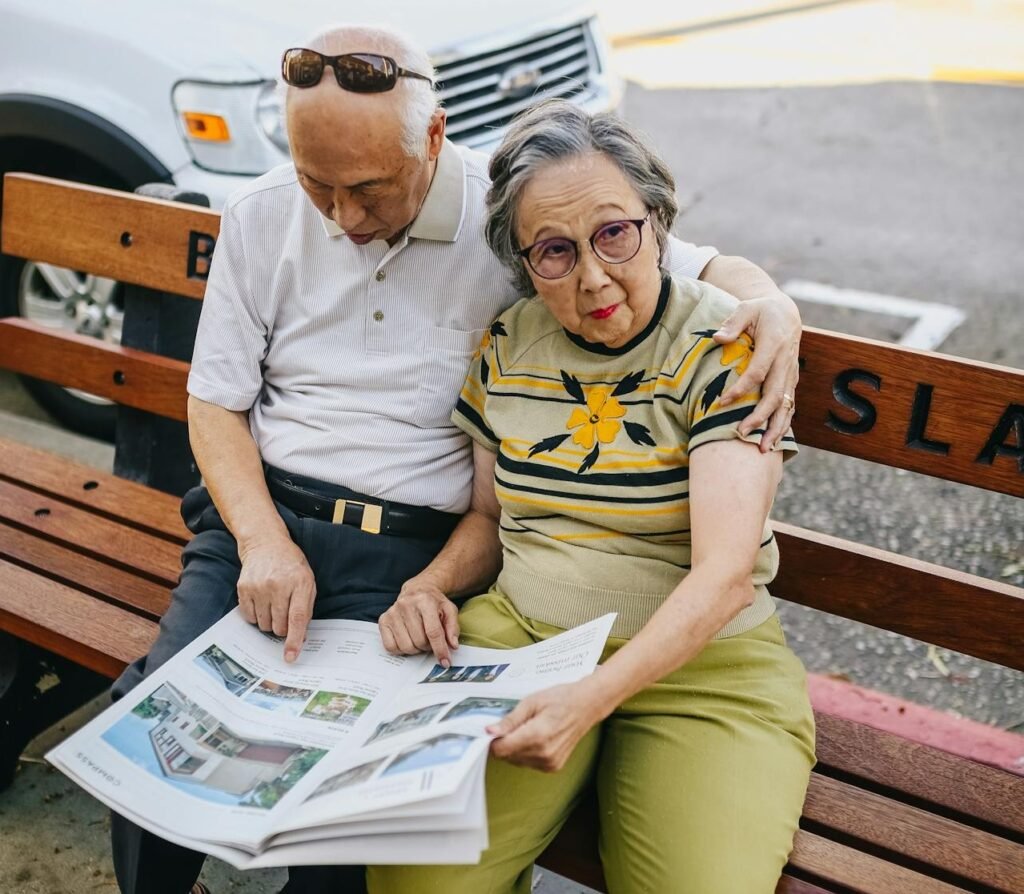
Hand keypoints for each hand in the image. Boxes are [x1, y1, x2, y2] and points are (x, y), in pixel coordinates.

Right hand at [236, 537, 315, 662]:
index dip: (294, 640)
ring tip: (273, 605)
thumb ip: (305, 609)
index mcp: (300, 583)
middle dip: (283, 629)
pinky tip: (261, 602)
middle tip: (284, 615)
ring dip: (269, 623)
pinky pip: (249, 618)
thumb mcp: (307, 581)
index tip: (290, 657)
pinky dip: (256, 616)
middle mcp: (278, 585)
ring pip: (263, 625)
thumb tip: (300, 638)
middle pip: (279, 626)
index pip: (297, 618)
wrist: (266, 543)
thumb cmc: (291, 565)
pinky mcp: (243, 588)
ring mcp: (259, 586)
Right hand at [379, 578, 459, 666]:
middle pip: (419, 641)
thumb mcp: (449, 610)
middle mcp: (406, 605)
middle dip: (428, 647)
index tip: (445, 662)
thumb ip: (453, 628)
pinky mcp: (383, 620)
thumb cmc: (433, 603)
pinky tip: (407, 640)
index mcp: (425, 601)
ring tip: (419, 639)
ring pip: (406, 646)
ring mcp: (393, 613)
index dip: (440, 649)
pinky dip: (401, 649)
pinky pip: (390, 646)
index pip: (433, 632)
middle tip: (430, 641)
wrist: (417, 591)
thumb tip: (452, 646)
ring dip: (416, 649)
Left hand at [488, 682, 603, 772]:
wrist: (586, 706)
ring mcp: (550, 763)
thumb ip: (510, 720)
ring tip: (529, 728)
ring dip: (515, 748)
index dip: (493, 740)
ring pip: (516, 761)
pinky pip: (528, 763)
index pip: (501, 750)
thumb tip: (490, 731)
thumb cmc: (560, 699)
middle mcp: (544, 754)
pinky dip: (526, 752)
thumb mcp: (531, 702)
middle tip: (515, 724)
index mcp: (537, 736)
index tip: (493, 729)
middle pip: (507, 756)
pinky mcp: (553, 767)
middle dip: (505, 742)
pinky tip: (536, 737)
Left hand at [713, 291, 800, 450]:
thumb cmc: (762, 310)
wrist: (787, 312)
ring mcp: (791, 374)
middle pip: (774, 394)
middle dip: (760, 416)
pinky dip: (782, 425)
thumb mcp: (747, 308)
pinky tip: (773, 442)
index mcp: (774, 344)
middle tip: (741, 433)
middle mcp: (786, 362)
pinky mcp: (791, 382)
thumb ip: (733, 323)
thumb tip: (718, 338)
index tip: (723, 402)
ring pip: (786, 406)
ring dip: (775, 428)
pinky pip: (789, 407)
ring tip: (762, 449)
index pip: (758, 371)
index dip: (742, 388)